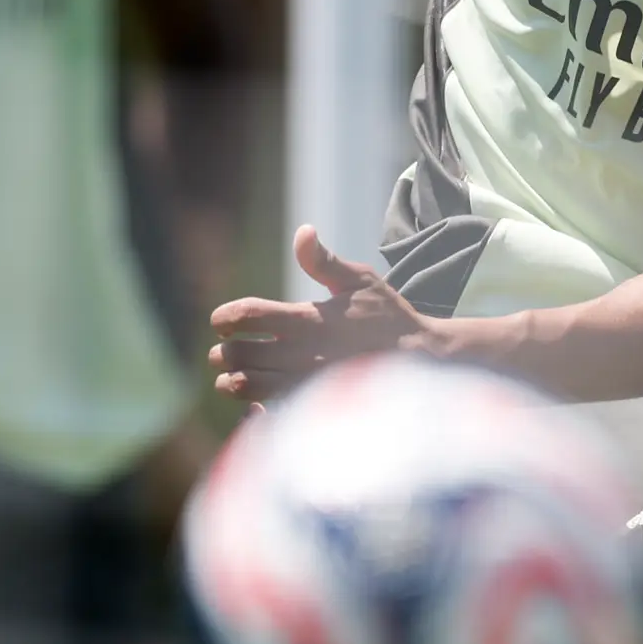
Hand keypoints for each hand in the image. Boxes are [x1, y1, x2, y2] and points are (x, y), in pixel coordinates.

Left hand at [208, 226, 431, 400]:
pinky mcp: (314, 407)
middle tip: (223, 350)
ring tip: (231, 376)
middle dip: (223, 352)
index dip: (225, 316)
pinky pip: (268, 412)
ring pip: (246, 386)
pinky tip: (255, 399)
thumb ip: (325, 261)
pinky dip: (252, 406)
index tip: (221, 321)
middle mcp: (301, 353)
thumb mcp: (362, 281)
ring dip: (231, 381)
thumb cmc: (388, 318)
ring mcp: (306, 383)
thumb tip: (303, 231)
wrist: (421, 362)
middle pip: (238, 353)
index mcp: (307, 319)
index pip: (247, 314)